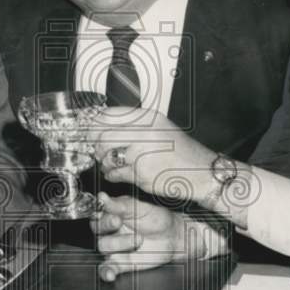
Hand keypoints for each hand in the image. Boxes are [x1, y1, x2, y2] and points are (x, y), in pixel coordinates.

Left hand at [90, 107, 214, 202]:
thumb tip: (102, 123)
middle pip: (103, 136)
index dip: (94, 122)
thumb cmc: (181, 151)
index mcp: (149, 118)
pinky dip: (112, 174)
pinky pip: (115, 174)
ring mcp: (142, 155)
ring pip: (107, 156)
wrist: (201, 171)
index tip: (88, 127)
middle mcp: (145, 134)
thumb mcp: (160, 127)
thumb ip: (134, 123)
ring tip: (110, 161)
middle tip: (96, 148)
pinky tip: (118, 172)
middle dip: (95, 144)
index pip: (109, 115)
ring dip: (104, 161)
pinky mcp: (140, 175)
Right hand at [90, 192, 190, 281]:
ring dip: (120, 243)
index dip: (100, 213)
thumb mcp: (140, 207)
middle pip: (97, 229)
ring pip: (104, 246)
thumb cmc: (156, 219)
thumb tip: (102, 197)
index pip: (97, 212)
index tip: (110, 212)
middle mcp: (110, 230)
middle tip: (119, 222)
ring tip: (138, 239)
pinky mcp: (119, 262)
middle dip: (108, 225)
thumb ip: (120, 205)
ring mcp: (114, 247)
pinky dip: (106, 272)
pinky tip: (110, 274)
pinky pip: (107, 269)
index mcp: (112, 213)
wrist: (172, 236)